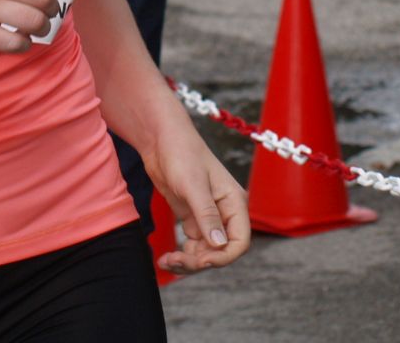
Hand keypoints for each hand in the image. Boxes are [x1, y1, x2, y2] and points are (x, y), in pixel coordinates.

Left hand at [145, 134, 249, 275]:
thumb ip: (207, 214)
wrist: (160, 138)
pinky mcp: (192, 217)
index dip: (223, 256)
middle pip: (221, 251)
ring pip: (206, 252)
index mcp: (234, 203)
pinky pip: (193, 245)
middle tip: (176, 260)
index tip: (201, 260)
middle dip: (200, 261)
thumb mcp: (193, 184)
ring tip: (166, 260)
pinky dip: (181, 254)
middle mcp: (225, 212)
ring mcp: (208, 216)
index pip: (240, 242)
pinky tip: (165, 257)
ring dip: (189, 262)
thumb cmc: (181, 153)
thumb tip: (219, 244)